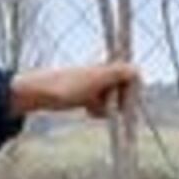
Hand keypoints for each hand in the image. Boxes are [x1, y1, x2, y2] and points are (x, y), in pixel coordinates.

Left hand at [9, 62, 139, 118]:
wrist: (40, 93)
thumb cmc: (67, 85)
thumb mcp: (95, 80)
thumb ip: (117, 74)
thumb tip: (138, 70)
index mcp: (107, 67)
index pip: (131, 76)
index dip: (131, 92)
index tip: (124, 104)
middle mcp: (103, 73)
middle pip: (123, 90)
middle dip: (118, 102)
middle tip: (104, 106)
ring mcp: (95, 85)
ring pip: (113, 101)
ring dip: (107, 108)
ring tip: (92, 109)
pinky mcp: (86, 96)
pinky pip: (100, 106)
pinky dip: (97, 110)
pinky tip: (88, 111)